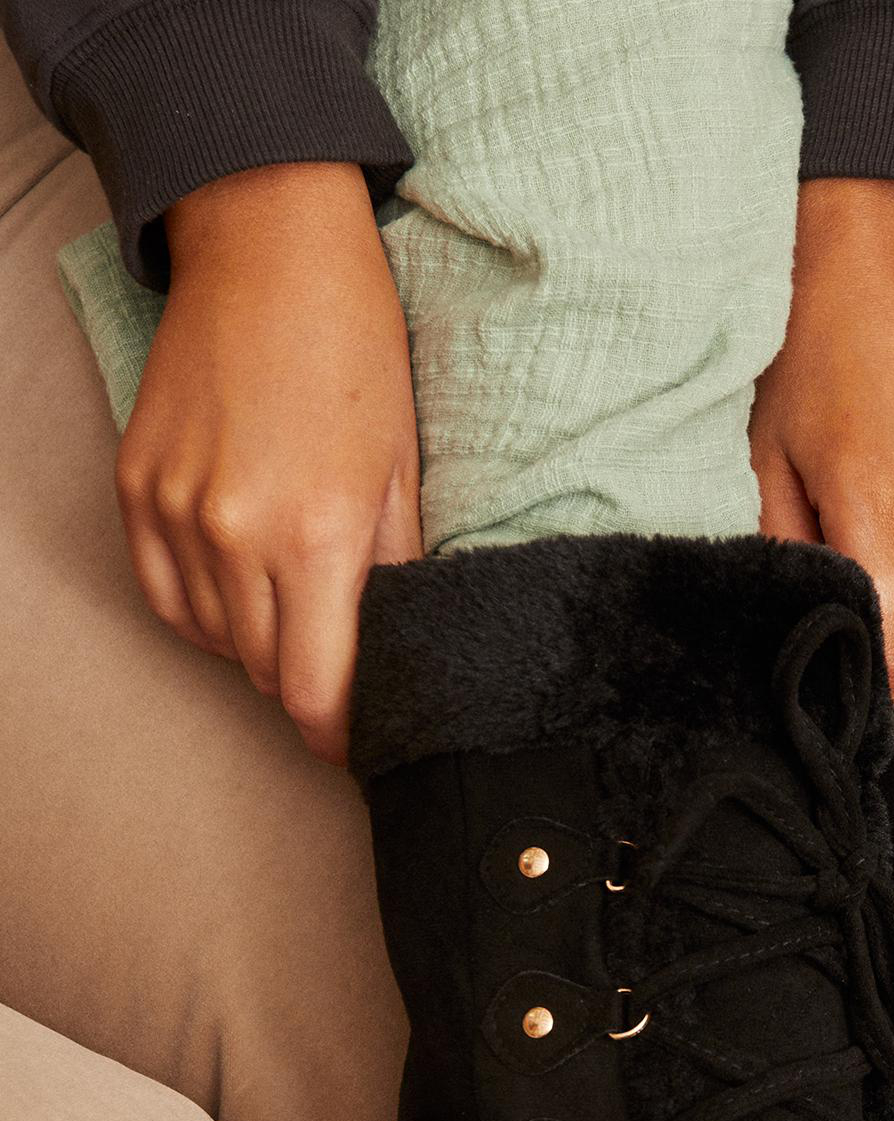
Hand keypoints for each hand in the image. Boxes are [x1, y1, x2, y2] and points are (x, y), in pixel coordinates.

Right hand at [115, 162, 421, 762]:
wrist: (268, 251)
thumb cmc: (355, 354)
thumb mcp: (404, 472)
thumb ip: (394, 575)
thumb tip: (395, 656)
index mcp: (318, 536)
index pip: (315, 690)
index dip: (340, 732)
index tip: (360, 742)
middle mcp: (236, 533)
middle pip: (266, 672)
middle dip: (308, 683)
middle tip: (340, 667)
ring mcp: (176, 510)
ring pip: (217, 640)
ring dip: (258, 645)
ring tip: (295, 610)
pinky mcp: (136, 485)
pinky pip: (166, 596)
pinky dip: (204, 612)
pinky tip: (240, 590)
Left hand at [750, 179, 893, 697]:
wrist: (885, 257)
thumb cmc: (812, 350)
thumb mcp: (768, 457)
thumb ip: (786, 551)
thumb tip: (803, 619)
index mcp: (881, 507)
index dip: (876, 683)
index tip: (858, 703)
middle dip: (883, 605)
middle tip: (846, 553)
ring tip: (881, 494)